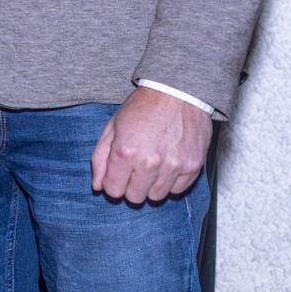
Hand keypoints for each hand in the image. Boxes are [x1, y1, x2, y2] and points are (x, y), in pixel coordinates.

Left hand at [90, 86, 211, 203]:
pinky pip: (178, 190)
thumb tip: (97, 186)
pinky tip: (166, 165)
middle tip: (133, 169)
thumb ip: (100, 158)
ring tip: (151, 165)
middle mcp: (150, 163)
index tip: (116, 176)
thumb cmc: (142, 107)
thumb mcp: (111, 127)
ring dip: (150, 185)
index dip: (111, 184)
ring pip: (156, 197)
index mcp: (125, 152)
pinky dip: (170, 182)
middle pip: (135, 197)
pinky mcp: (193, 167)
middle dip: (130, 187)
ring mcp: (174, 166)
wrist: (177, 93)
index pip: (113, 190)